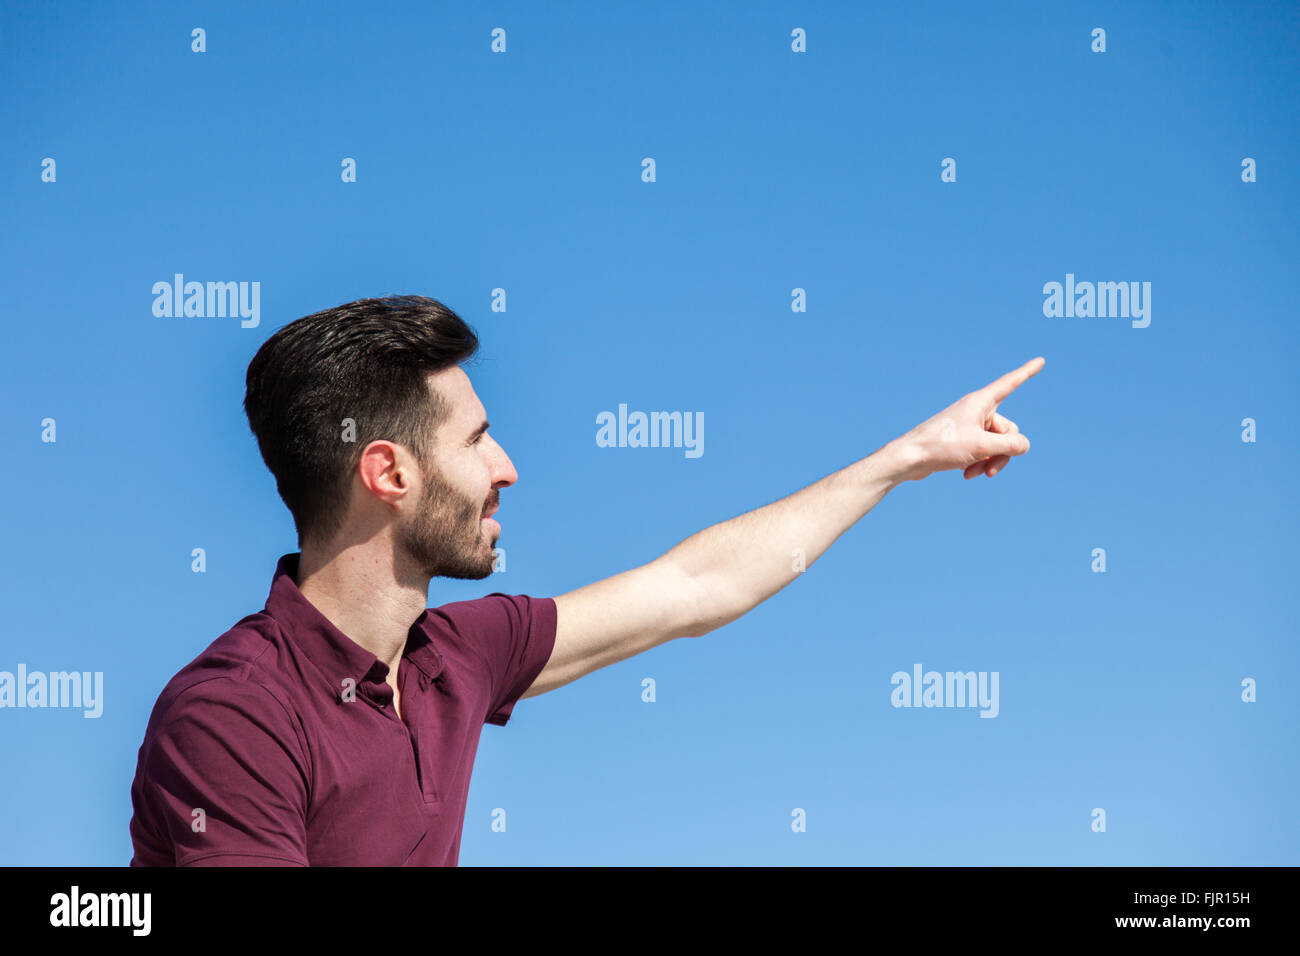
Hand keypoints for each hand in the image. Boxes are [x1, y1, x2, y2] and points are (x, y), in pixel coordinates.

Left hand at [888, 357, 1044, 481]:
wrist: (909, 459)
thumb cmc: (942, 447)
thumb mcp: (982, 447)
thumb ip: (1010, 445)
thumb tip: (1023, 445)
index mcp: (980, 402)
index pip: (1010, 384)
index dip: (1027, 372)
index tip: (1041, 360)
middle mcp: (975, 410)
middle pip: (1008, 430)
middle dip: (1003, 452)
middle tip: (989, 469)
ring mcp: (969, 425)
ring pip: (996, 445)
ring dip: (990, 462)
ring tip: (974, 473)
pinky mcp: (962, 440)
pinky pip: (982, 451)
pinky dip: (978, 464)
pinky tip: (966, 474)